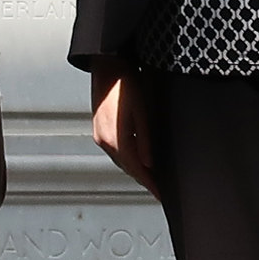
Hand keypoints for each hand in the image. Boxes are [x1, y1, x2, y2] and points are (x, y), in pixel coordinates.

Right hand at [91, 61, 157, 197]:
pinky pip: (114, 151)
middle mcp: (104, 140)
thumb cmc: (125, 83)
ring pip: (120, 160)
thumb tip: (150, 163)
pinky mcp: (98, 128)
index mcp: (116, 139)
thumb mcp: (142, 111)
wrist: (107, 66)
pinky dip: (126, 158)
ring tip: (149, 176)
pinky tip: (134, 157)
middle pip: (127, 168)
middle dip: (143, 179)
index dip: (150, 183)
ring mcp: (99, 135)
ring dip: (134, 169)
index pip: (136, 170)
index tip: (160, 193)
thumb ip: (145, 139)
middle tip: (157, 188)